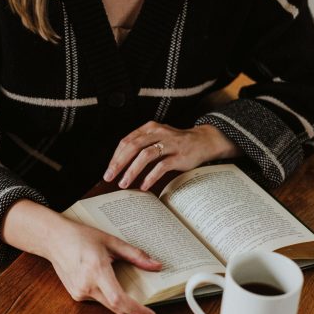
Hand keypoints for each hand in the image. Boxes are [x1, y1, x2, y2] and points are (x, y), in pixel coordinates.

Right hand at [2, 200, 161, 313]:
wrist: (54, 239)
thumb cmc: (81, 236)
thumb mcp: (111, 241)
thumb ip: (135, 255)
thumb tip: (156, 265)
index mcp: (97, 270)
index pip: (119, 300)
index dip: (137, 311)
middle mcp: (87, 285)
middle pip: (116, 306)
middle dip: (132, 307)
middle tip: (144, 303)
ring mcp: (79, 292)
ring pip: (107, 304)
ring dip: (117, 298)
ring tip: (117, 278)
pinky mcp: (75, 294)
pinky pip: (97, 299)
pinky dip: (105, 293)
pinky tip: (101, 277)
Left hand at [103, 121, 241, 190]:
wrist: (204, 141)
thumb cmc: (176, 142)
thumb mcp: (157, 138)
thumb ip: (142, 145)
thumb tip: (120, 163)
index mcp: (150, 128)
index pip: (127, 141)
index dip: (116, 156)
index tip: (109, 170)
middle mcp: (158, 133)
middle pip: (133, 147)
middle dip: (119, 163)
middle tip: (109, 177)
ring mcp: (170, 144)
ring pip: (145, 155)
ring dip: (132, 171)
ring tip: (124, 183)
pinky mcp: (179, 156)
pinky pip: (162, 166)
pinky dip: (150, 176)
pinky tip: (144, 185)